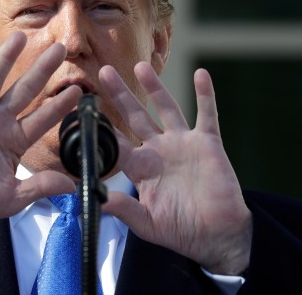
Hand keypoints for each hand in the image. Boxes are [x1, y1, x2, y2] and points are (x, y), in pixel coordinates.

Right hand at [0, 32, 80, 248]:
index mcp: (14, 140)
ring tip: (19, 36)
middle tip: (60, 48)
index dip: (60, 105)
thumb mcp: (12, 198)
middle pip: (25, 90)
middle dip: (43, 70)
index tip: (78, 91)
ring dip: (6, 57)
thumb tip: (72, 187)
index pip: (43, 118)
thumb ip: (40, 187)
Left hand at [99, 62, 251, 274]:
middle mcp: (159, 150)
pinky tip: (201, 74)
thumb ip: (124, 209)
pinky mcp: (207, 143)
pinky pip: (206, 114)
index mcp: (142, 168)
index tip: (84, 109)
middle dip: (120, 95)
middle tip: (104, 72)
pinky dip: (205, 95)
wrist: (217, 235)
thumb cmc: (181, 230)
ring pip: (167, 108)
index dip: (101, 127)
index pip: (117, 142)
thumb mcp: (147, 224)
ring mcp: (183, 143)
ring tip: (141, 66)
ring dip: (155, 87)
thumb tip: (96, 200)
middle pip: (136, 116)